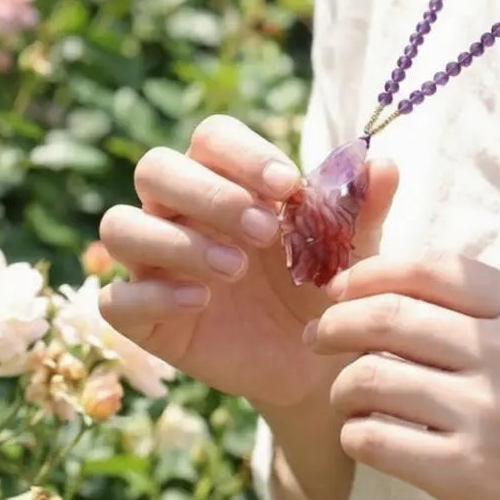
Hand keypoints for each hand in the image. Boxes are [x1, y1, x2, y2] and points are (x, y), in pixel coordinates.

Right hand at [97, 115, 397, 412]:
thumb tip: (383, 164)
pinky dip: (152, 296)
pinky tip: (201, 302)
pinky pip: (116, 300)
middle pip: (155, 168)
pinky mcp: (142, 318)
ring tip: (236, 268)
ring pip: (121, 226)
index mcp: (224, 178)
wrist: (316, 362)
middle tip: (265, 230)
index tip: (288, 185)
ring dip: (177, 241)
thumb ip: (362, 208)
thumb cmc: (324, 287)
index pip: (209, 137)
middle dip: (208, 193)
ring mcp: (154, 264)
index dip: (243, 154)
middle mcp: (178, 212)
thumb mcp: (352, 249)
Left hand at [303, 250, 499, 499]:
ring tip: (348, 399)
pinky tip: (365, 437)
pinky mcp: (467, 472)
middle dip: (335, 323)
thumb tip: (383, 287)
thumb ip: (483, 312)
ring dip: (342, 387)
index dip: (370, 273)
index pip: (431, 268)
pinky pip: (373, 437)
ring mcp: (489, 413)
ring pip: (370, 376)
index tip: (339, 290)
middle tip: (316, 337)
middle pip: (388, 315)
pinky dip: (355, 434)